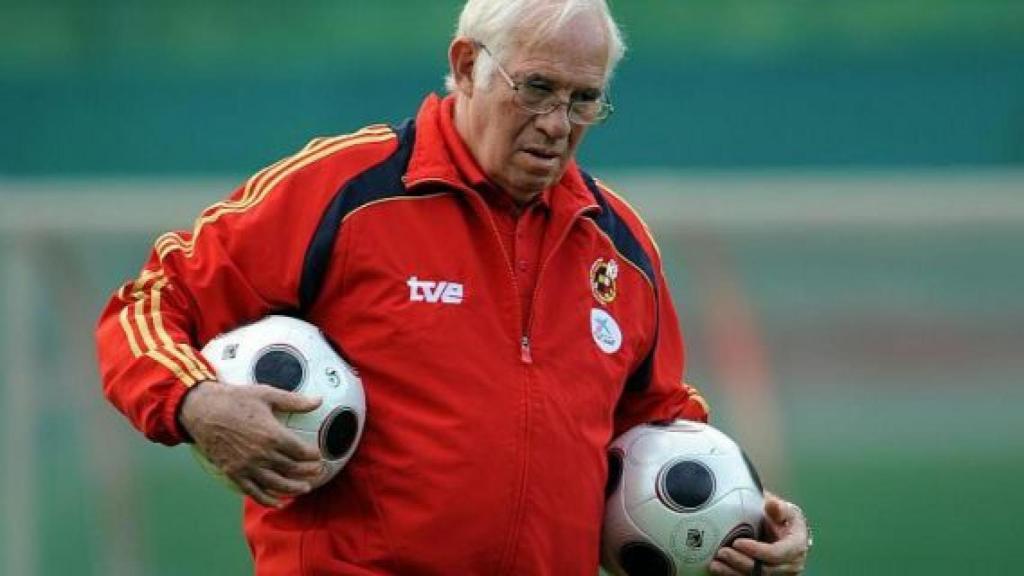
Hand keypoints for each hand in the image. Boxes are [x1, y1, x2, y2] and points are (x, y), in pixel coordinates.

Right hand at [180, 381, 323, 507]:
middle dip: (309, 472)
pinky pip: (253, 491)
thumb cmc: (235, 399)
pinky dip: (267, 499)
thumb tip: (319, 400)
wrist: (202, 410)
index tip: (319, 456)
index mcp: (272, 435)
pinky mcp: (233, 473)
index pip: (301, 452)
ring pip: (276, 484)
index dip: (313, 456)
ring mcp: (246, 466)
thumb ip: (294, 401)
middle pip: (292, 469)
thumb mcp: (267, 394)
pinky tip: (278, 503)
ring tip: (305, 489)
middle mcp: (261, 454)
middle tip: (319, 473)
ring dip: (293, 488)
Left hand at [710, 492, 811, 574]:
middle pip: (765, 569)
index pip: (777, 553)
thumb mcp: (784, 509)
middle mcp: (792, 565)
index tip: (738, 542)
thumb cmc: (783, 519)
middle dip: (742, 562)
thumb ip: (779, 508)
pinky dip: (732, 575)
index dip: (757, 550)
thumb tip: (772, 504)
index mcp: (796, 546)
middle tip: (723, 552)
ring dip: (734, 572)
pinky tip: (719, 568)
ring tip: (716, 563)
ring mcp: (781, 574)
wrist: (786, 531)